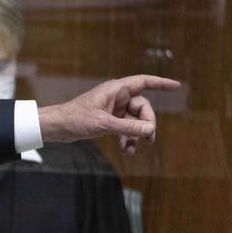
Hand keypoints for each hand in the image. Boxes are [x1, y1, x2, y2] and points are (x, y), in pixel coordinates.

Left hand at [37, 75, 180, 153]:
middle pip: (142, 107)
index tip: (176, 86)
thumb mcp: (103, 124)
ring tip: (133, 150)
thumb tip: (150, 130)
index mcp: (115, 90)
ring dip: (135, 135)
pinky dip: (126, 139)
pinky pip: (124, 128)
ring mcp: (112, 109)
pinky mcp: (107, 120)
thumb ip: (128, 128)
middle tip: (147, 140)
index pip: (143, 82)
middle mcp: (115, 97)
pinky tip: (125, 150)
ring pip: (133, 121)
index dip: (161, 83)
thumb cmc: (75, 119)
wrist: (55, 127)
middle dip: (146, 124)